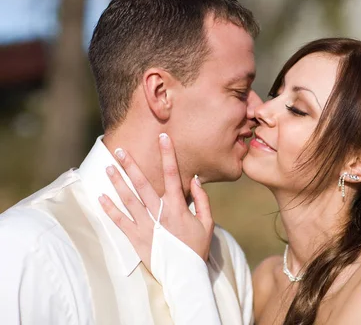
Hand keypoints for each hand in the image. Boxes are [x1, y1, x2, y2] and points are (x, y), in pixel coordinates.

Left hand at [99, 133, 213, 268]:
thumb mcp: (207, 223)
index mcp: (178, 207)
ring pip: (129, 200)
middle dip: (131, 166)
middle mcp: (160, 213)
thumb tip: (195, 179)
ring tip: (108, 168)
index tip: (163, 138)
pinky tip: (101, 197)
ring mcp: (147, 226)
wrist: (186, 275)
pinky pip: (120, 221)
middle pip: (143, 184)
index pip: (173, 175)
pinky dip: (110, 209)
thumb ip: (202, 200)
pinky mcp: (136, 239)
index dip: (168, 154)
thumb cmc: (197, 248)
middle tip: (120, 151)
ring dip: (117, 183)